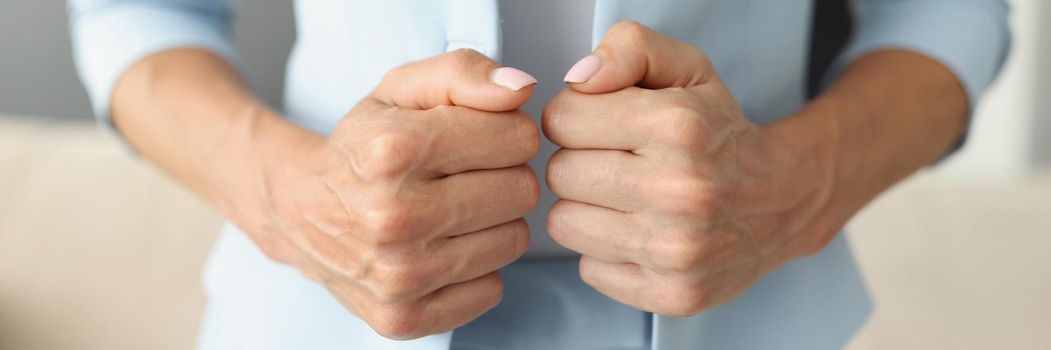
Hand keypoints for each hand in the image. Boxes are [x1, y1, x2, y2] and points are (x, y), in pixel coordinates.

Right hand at [235, 49, 539, 338]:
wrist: (301, 208)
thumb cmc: (365, 145)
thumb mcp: (404, 88)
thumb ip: (464, 72)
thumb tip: (520, 88)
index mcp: (395, 149)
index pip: (518, 138)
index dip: (505, 131)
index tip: (476, 138)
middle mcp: (393, 216)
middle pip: (522, 190)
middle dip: (502, 175)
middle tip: (463, 175)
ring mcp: (397, 274)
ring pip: (513, 241)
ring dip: (492, 222)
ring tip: (452, 210)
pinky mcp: (403, 316)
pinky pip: (492, 289)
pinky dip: (476, 268)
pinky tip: (442, 247)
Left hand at [543, 22, 835, 315]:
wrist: (782, 199)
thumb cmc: (718, 131)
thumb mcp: (684, 68)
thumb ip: (627, 48)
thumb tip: (577, 79)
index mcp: (677, 126)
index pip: (562, 119)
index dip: (575, 117)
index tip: (602, 125)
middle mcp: (679, 190)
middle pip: (559, 174)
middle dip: (579, 162)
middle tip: (615, 162)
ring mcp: (678, 250)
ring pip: (565, 224)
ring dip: (586, 208)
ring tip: (624, 197)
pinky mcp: (673, 293)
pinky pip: (589, 269)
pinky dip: (606, 251)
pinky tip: (640, 232)